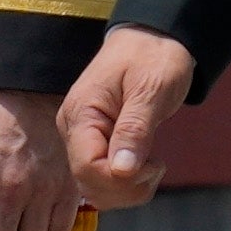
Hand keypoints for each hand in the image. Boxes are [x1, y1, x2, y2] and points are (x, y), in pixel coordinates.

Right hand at [60, 28, 198, 208]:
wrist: (152, 40)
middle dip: (128, 187)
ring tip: (153, 163)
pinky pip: (105, 181)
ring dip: (130, 189)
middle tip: (157, 164)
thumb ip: (135, 130)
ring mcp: (82, 139)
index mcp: (81, 114)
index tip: (154, 163)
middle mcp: (74, 130)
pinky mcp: (95, 146)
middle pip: (89, 184)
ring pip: (96, 190)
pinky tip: (146, 164)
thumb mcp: (151, 90)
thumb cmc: (153, 57)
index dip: (122, 178)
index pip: (87, 167)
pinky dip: (130, 184)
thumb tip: (122, 171)